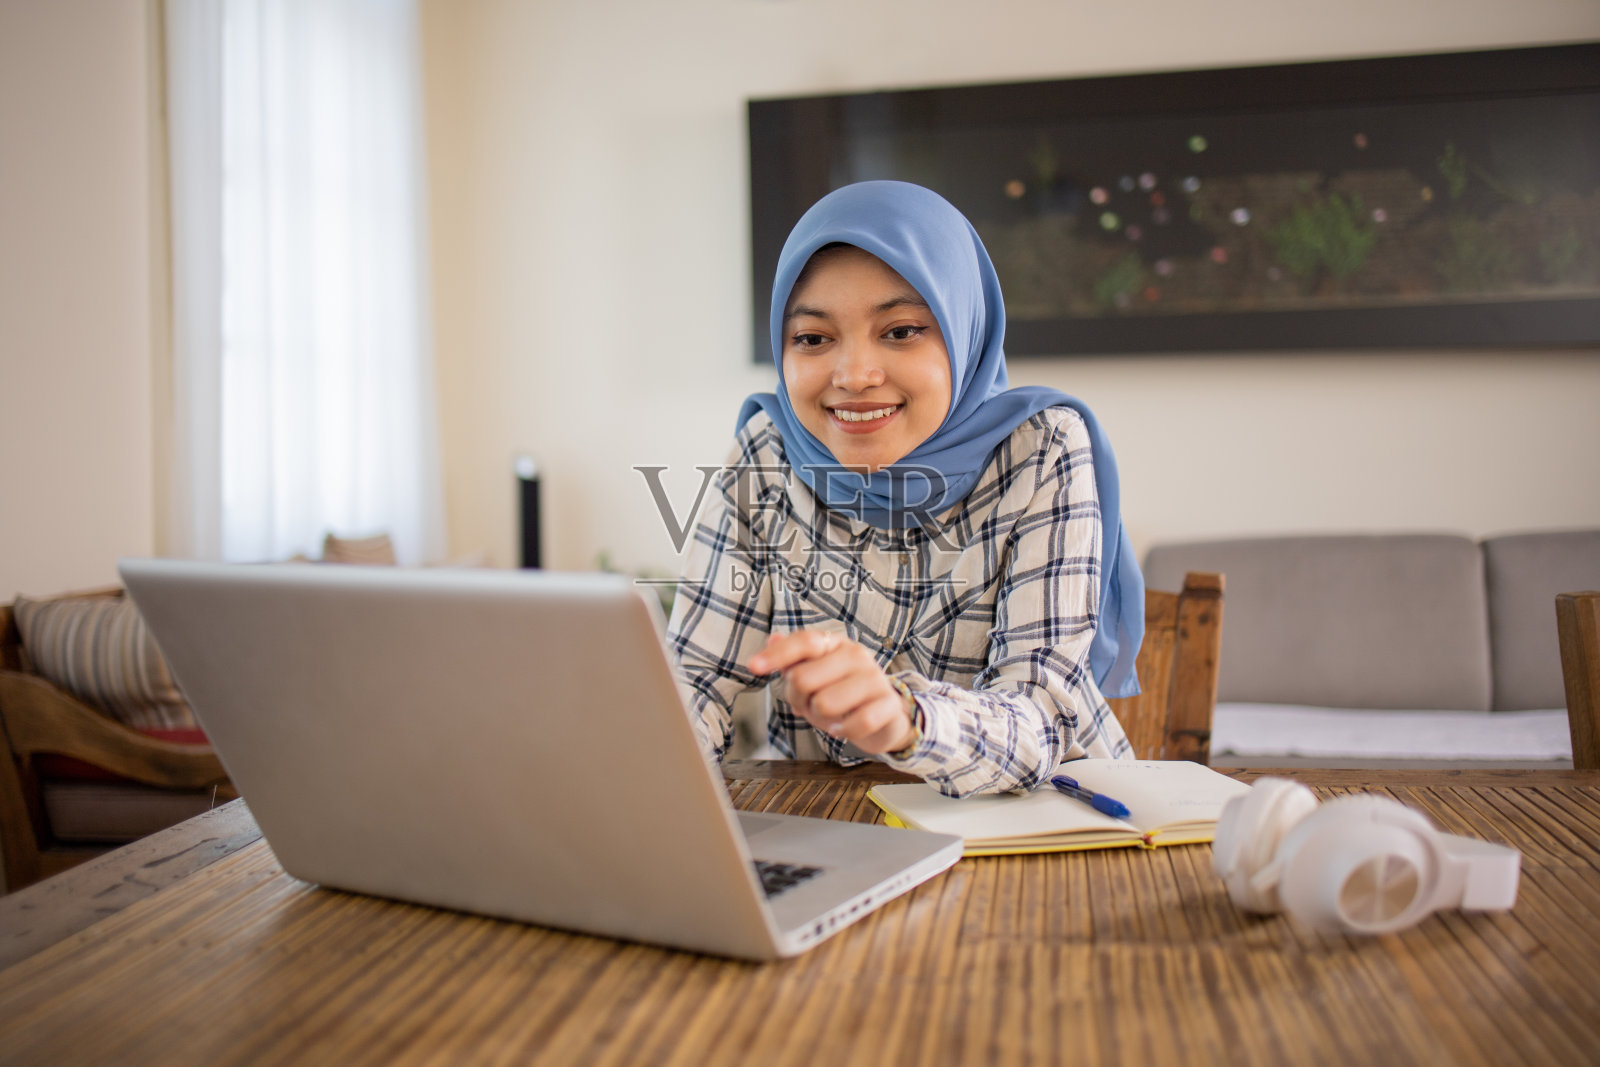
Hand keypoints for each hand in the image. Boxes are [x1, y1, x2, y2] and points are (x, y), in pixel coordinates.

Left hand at [748, 630, 916, 754]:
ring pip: (825, 703)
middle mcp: (856, 656)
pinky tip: (844, 728)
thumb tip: (772, 639)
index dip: (776, 654)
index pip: (804, 642)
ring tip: (830, 716)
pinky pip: (856, 723)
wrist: (887, 716)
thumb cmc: (843, 694)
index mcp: (835, 644)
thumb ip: (793, 660)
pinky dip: (844, 731)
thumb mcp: (815, 676)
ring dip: (820, 718)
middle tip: (810, 705)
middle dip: (799, 700)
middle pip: (804, 678)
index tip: (753, 666)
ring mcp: (875, 679)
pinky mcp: (888, 705)